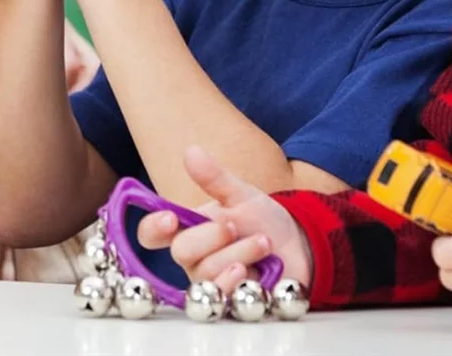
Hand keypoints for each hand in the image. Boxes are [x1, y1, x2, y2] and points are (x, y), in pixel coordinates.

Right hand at [136, 145, 312, 293]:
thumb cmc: (261, 220)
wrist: (299, 247)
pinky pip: (224, 298)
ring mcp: (211, 282)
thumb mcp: (240, 194)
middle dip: (210, 235)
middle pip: (181, 251)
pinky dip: (238, 282)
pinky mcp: (233, 301)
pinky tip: (253, 271)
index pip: (152, 234)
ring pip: (208, 273)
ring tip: (263, 242)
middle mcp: (194, 258)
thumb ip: (214, 177)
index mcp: (187, 229)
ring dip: (238, 254)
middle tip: (234, 225)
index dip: (153, 228)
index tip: (170, 217)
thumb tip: (191, 151)